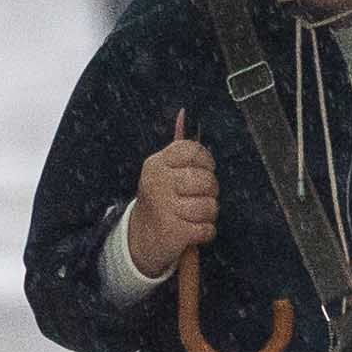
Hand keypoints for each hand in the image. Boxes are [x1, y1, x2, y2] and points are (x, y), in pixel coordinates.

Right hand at [127, 112, 218, 280]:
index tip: (204, 171)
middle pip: (207, 180)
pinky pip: (207, 228)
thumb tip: (183, 112)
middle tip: (199, 198)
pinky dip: (205, 233)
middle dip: (211, 193)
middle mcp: (158, 182)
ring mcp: (164, 207)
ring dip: (208, 216)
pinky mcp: (172, 231)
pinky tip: (193, 231)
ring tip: (194, 216)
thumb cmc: (161, 201)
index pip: (193, 151)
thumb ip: (178, 149)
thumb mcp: (163, 172)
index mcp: (157, 164)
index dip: (207, 162)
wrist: (140, 239)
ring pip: (210, 207)